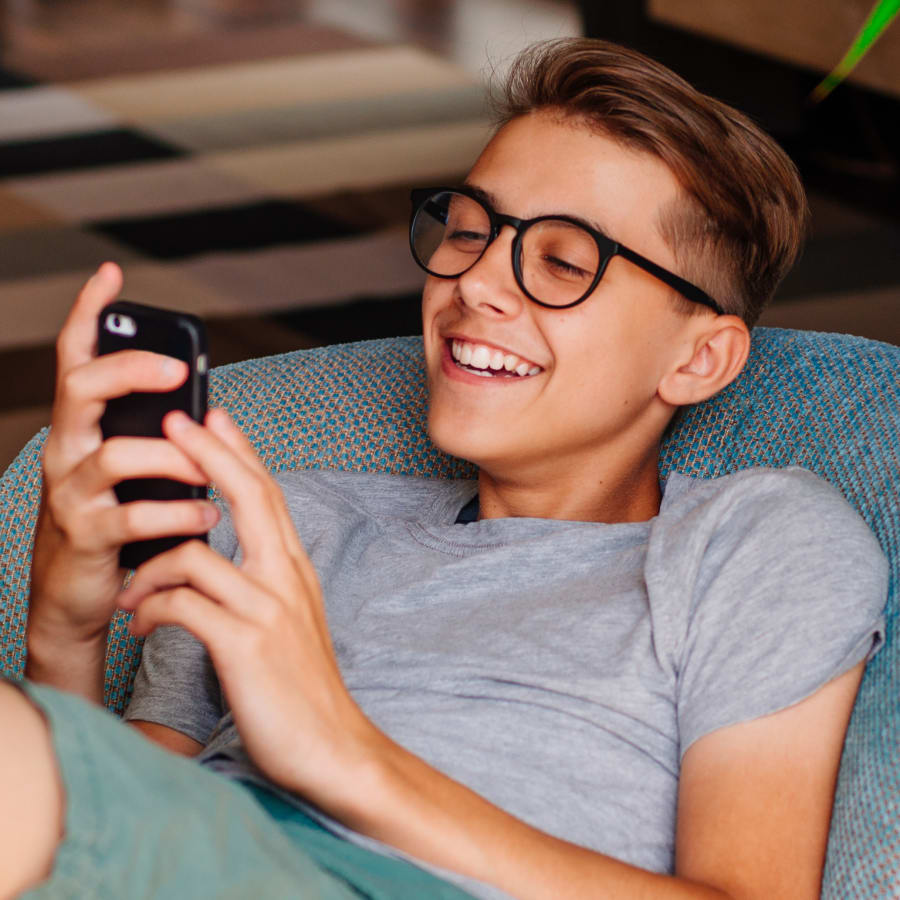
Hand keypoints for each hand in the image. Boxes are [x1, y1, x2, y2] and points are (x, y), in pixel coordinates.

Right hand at [29, 264, 217, 651]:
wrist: (76, 594)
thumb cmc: (113, 521)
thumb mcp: (128, 472)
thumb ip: (150, 437)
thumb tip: (199, 408)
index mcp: (80, 428)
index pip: (76, 359)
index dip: (89, 314)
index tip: (112, 273)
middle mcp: (65, 451)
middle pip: (82, 388)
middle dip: (129, 369)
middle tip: (175, 370)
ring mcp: (70, 493)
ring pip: (116, 455)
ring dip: (174, 459)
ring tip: (210, 475)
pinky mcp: (85, 536)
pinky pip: (132, 516)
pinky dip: (178, 514)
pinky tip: (206, 517)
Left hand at [120, 409, 379, 808]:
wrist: (334, 745)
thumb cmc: (301, 685)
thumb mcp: (288, 620)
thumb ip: (261, 583)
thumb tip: (220, 557)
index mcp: (295, 569)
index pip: (268, 493)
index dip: (239, 451)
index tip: (214, 416)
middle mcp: (286, 578)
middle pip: (249, 495)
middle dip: (209, 453)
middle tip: (175, 421)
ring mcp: (268, 609)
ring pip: (197, 553)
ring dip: (151, 565)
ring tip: (130, 591)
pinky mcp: (245, 645)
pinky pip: (183, 605)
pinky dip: (152, 608)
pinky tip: (143, 626)